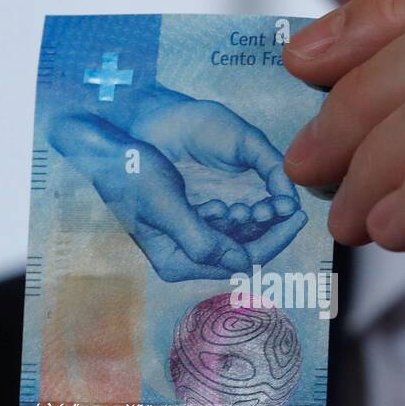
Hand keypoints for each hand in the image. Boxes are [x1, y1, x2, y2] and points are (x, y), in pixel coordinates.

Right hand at [51, 88, 306, 281]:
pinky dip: (243, 208)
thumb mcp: (164, 205)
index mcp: (176, 261)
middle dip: (268, 229)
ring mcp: (191, 235)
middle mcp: (186, 254)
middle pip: (244, 250)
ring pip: (240, 235)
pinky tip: (242, 199)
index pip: (238, 262)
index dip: (272, 241)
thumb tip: (242, 264)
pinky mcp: (194, 215)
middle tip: (290, 205)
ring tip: (263, 200)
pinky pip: (230, 220)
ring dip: (257, 218)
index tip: (296, 216)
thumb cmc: (129, 171)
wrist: (108, 141)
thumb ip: (202, 240)